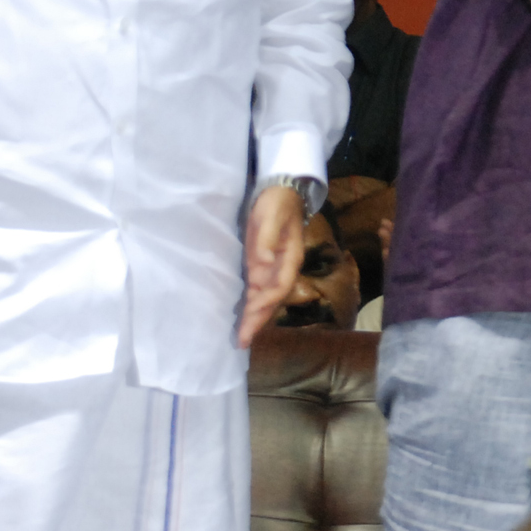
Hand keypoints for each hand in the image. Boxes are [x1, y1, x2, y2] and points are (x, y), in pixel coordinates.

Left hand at [237, 184, 308, 345]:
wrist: (281, 190)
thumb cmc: (277, 201)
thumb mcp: (272, 215)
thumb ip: (268, 239)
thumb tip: (264, 263)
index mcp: (290, 258)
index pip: (279, 287)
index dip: (265, 304)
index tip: (250, 317)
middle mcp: (282, 268)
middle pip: (272, 299)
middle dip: (258, 320)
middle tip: (242, 341)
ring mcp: (271, 267)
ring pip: (264, 298)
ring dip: (253, 318)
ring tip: (240, 337)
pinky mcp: (260, 264)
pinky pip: (255, 289)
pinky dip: (249, 305)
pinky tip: (240, 316)